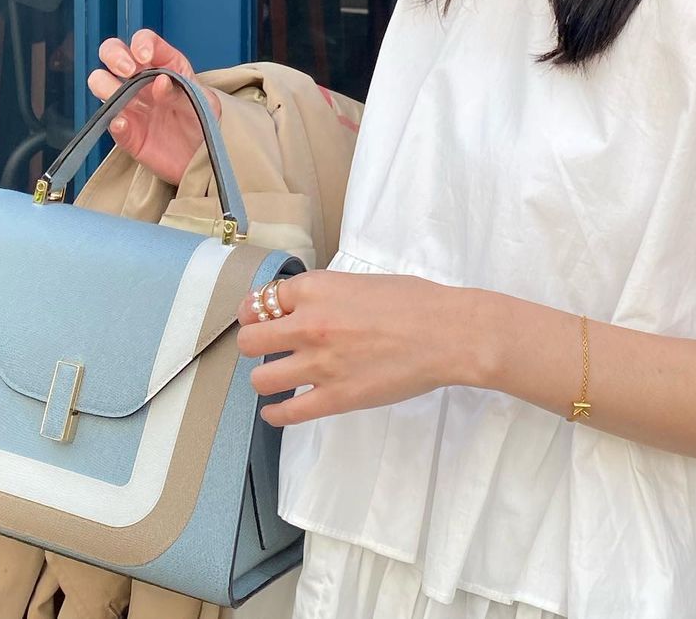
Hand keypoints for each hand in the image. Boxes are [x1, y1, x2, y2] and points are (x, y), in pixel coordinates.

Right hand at [87, 29, 221, 185]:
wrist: (204, 158)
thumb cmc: (205, 121)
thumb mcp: (204, 103)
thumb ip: (182, 92)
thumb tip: (159, 81)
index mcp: (165, 64)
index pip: (145, 41)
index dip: (141, 43)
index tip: (144, 55)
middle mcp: (141, 79)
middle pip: (113, 52)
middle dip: (114, 55)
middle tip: (128, 70)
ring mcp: (130, 104)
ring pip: (101, 82)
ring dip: (105, 84)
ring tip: (123, 97)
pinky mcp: (125, 132)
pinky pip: (109, 122)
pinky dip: (113, 121)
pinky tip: (125, 125)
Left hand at [236, 270, 466, 425]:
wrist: (445, 333)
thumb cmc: (410, 300)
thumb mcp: (356, 281)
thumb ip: (323, 295)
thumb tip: (304, 308)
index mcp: (314, 289)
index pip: (261, 301)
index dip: (257, 311)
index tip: (260, 318)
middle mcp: (308, 325)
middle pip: (250, 340)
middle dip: (253, 343)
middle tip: (265, 347)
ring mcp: (319, 364)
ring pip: (261, 378)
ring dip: (264, 378)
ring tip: (276, 376)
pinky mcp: (335, 398)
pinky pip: (288, 413)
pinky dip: (275, 414)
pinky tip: (276, 411)